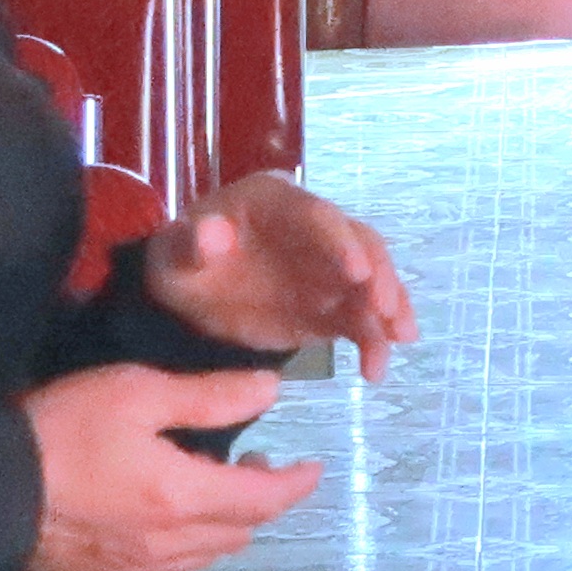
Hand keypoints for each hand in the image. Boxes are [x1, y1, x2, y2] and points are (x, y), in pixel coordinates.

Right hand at [25, 365, 319, 570]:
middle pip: (239, 534)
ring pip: (204, 556)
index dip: (296, 484)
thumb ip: (210, 397)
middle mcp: (168, 546)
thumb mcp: (137, 393)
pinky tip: (163, 516)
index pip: (265, 501)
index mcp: (184, 499)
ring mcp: (132, 570)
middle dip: (261, 503)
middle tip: (255, 465)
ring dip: (223, 526)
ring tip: (212, 487)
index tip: (314, 466)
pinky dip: (184, 544)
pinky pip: (164, 568)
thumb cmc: (63, 432)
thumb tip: (272, 394)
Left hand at [146, 176, 415, 372]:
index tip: (356, 273)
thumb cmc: (181, 264)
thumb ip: (190, 243)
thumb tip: (213, 232)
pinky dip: (373, 340)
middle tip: (383, 310)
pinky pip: (361, 318)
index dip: (340, 243)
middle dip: (377, 276)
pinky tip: (374, 368)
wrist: (189, 297)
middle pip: (360, 245)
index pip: (318, 216)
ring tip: (398, 341)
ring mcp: (330, 266)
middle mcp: (317, 227)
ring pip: (372, 280)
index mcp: (279, 202)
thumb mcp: (173, 255)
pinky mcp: (333, 304)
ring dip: (389, 309)